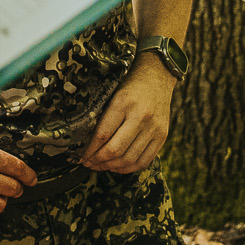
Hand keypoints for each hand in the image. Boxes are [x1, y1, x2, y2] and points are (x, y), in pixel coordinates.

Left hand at [80, 54, 176, 173]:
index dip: (89, 150)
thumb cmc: (129, 85)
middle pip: (115, 149)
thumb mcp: (112, 94)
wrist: (157, 76)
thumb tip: (86, 144)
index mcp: (124, 102)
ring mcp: (154, 127)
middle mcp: (141, 116)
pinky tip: (118, 166)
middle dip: (98, 161)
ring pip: (129, 158)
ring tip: (101, 166)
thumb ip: (102, 117)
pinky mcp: (163, 136)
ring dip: (111, 167)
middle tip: (89, 163)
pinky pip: (144, 161)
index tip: (81, 157)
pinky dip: (129, 168)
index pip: (102, 134)